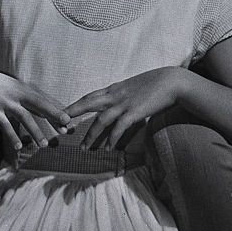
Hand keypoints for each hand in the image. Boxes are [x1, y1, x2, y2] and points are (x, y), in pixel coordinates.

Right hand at [0, 65, 70, 152]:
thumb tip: (44, 110)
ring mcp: (5, 101)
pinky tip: (19, 146)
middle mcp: (18, 94)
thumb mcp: (14, 88)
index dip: (58, 111)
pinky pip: (4, 124)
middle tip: (67, 129)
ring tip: (45, 145)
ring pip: (24, 117)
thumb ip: (28, 98)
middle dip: (54, 117)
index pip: (45, 101)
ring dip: (35, 131)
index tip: (71, 123)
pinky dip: (12, 135)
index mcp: (24, 89)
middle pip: (40, 106)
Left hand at [66, 68, 189, 150]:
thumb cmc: (154, 84)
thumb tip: (115, 104)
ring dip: (91, 135)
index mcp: (114, 88)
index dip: (76, 104)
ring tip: (84, 149)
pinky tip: (108, 149)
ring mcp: (124, 103)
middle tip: (60, 124)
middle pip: (88, 103)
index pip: (90, 96)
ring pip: (101, 120)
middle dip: (73, 113)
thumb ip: (122, 95)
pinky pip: (119, 128)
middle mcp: (115, 95)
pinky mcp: (134, 112)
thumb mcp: (133, 87)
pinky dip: (112, 139)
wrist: (171, 81)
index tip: (64, 112)